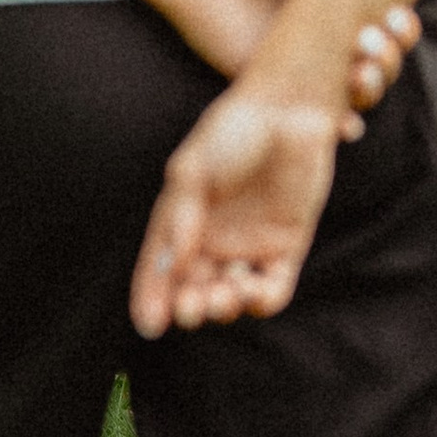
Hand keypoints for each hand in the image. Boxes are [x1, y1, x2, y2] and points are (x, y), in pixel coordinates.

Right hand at [130, 87, 341, 335]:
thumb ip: (181, 219)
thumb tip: (172, 267)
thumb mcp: (192, 171)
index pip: (159, 268)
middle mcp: (212, 240)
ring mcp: (249, 246)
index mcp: (181, 222)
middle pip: (193, 289)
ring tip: (223, 295)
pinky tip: (252, 291)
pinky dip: (261, 299)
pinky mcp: (287, 248)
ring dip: (223, 305)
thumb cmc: (232, 133)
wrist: (287, 111)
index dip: (151, 298)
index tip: (149, 325)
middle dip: (189, 306)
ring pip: (230, 294)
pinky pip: (273, 288)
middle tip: (190, 309)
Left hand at [145, 0, 421, 119]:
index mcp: (348, 13)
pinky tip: (346, 124)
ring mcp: (306, 70)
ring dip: (369, 88)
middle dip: (387, 61)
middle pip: (381, 69)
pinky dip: (337, 126)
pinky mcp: (275, 91)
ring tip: (357, 74)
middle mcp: (332, 45)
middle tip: (367, 42)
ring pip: (355, 96)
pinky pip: (314, 119)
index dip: (403, 33)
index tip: (396, 17)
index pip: (392, 34)